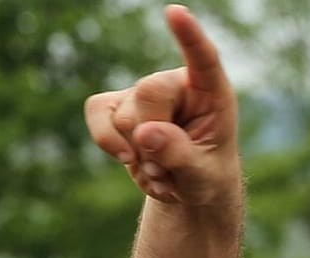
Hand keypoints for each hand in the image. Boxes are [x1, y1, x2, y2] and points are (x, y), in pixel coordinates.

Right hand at [83, 5, 239, 207]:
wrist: (187, 188)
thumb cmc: (207, 177)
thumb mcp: (205, 176)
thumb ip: (180, 155)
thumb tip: (145, 132)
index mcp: (212, 94)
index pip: (203, 60)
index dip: (189, 37)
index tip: (176, 12)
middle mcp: (176, 85)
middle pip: (148, 93)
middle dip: (153, 138)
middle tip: (172, 166)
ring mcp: (142, 92)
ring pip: (123, 114)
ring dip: (138, 153)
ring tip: (162, 168)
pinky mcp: (115, 105)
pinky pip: (97, 115)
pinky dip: (110, 145)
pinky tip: (132, 162)